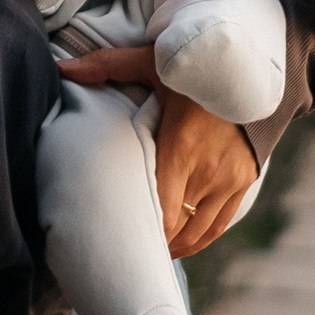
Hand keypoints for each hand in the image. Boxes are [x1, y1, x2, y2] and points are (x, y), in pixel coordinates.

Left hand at [54, 51, 256, 256]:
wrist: (253, 65)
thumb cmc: (195, 65)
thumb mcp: (152, 60)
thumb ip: (106, 65)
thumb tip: (61, 68)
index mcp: (180, 148)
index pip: (161, 213)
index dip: (142, 234)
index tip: (118, 239)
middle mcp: (208, 171)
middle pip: (176, 228)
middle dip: (152, 242)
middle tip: (124, 249)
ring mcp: (230, 179)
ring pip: (199, 232)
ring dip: (174, 245)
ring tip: (149, 253)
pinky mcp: (245, 180)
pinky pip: (220, 222)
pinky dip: (200, 238)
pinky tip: (180, 244)